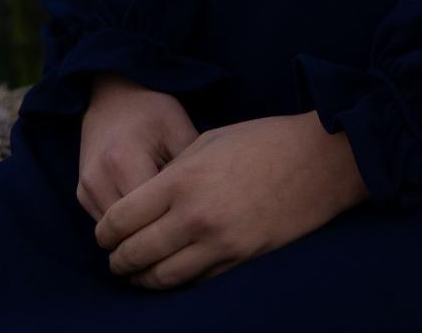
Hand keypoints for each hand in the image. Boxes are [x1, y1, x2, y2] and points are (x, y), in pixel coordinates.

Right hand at [76, 74, 202, 224]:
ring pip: (117, 234)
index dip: (175, 222)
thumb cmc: (151, 110)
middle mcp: (99, 179)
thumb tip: (202, 206)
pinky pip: (107, 224)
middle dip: (157, 233)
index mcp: (124, 160)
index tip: (194, 222)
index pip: (151, 216)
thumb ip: (189, 168)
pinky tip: (145, 209)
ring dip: (139, 231)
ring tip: (163, 215)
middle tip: (182, 227)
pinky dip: (127, 225)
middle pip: (132, 231)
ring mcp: (86, 188)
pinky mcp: (81, 194)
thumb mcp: (177, 128)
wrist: (112, 96)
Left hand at [94, 110, 369, 289]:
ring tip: (136, 273)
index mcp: (183, 180)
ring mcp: (219, 244)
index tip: (102, 234)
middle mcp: (195, 217)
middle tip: (113, 259)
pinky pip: (196, 281)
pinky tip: (171, 274)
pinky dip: (177, 282)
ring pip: (162, 278)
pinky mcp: (240, 261)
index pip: (122, 218)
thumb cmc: (263, 140)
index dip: (104, 232)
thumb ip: (173, 171)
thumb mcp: (208, 141)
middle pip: (136, 254)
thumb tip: (146, 199)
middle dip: (118, 260)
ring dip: (142, 279)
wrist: (318, 160)